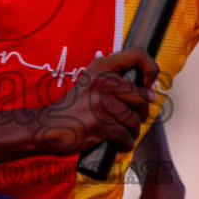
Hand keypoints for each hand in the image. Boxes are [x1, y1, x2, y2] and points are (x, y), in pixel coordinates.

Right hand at [37, 48, 158, 155]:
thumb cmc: (75, 108)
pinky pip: (125, 136)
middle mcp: (102, 81)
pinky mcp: (99, 124)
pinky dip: (124, 143)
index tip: (147, 85)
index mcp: (101, 66)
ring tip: (122, 132)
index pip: (137, 54)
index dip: (151, 69)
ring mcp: (100, 102)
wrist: (48, 126)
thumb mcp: (91, 83)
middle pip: (142, 97)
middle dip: (142, 113)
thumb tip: (151, 93)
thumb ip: (116, 82)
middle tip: (133, 119)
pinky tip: (116, 143)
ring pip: (134, 120)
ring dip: (132, 131)